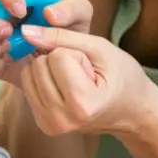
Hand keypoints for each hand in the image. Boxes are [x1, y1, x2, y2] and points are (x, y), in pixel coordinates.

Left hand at [18, 25, 157, 137]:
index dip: (75, 53)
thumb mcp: (100, 48)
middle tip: (82, 74)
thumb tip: (26, 32)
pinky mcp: (42, 124)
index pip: (57, 56)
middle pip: (39, 65)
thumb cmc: (122, 76)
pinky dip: (44, 79)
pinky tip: (64, 87)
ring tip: (74, 81)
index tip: (91, 68)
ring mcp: (50, 125)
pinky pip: (28, 85)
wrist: (131, 110)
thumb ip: (62, 36)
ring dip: (49, 69)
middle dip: (59, 60)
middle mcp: (62, 120)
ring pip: (29, 73)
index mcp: (82, 105)